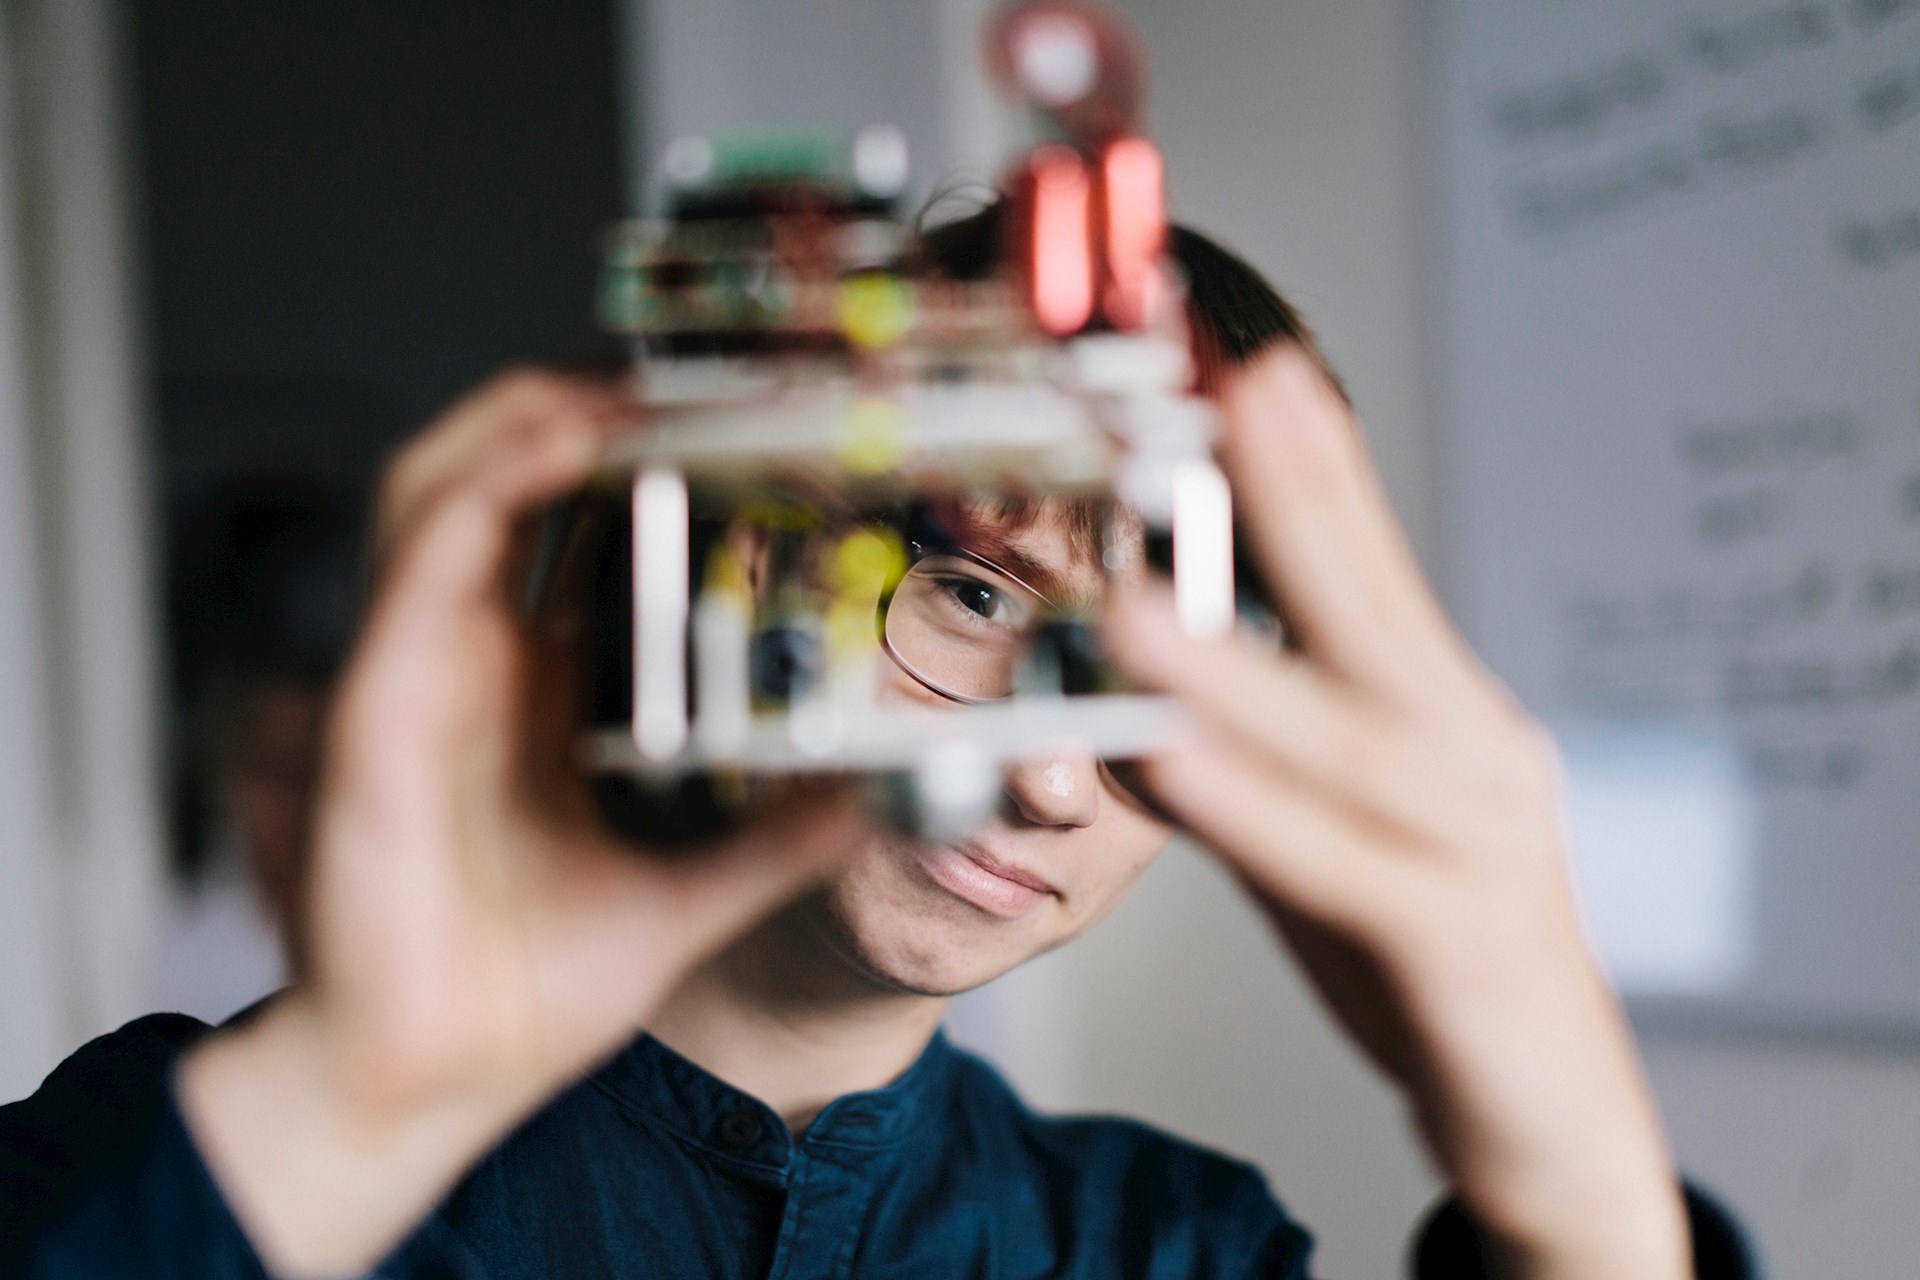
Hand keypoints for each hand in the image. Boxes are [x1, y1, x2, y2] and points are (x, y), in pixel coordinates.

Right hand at [178, 370, 866, 1277]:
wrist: (437, 1080)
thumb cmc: (524, 992)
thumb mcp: (686, 896)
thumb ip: (775, 846)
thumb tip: (868, 803)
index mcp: (534, 691)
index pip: (572, 534)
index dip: (635, 463)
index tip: (722, 421)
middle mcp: (474, 661)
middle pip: (500, 478)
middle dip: (575, 406)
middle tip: (675, 372)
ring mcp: (421, 670)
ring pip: (444, 481)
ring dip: (529, 414)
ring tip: (624, 381)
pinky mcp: (381, 699)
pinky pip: (425, 553)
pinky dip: (488, 481)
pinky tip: (562, 443)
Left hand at [1106, 349, 1690, 1278]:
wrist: (1548, 1108)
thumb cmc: (1429, 950)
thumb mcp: (1334, 835)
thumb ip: (1255, 766)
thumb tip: (1149, 700)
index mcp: (1443, 714)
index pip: (1369, 566)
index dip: (1311, 462)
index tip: (1247, 363)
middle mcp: (1471, 757)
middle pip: (1376, 607)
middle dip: (1303, 493)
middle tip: (1232, 387)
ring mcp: (1474, 848)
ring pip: (1348, 738)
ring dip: (1238, 664)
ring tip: (1139, 601)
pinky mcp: (1454, 947)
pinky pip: (1339, 870)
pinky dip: (1255, 811)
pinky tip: (1177, 762)